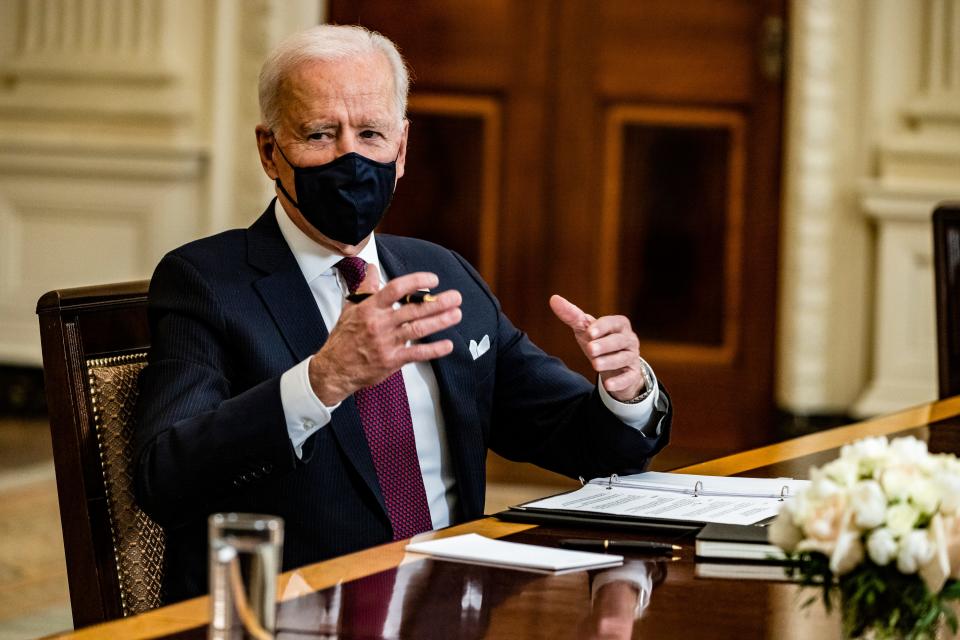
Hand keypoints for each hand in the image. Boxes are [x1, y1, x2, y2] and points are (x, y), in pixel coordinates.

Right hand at [309, 272, 461, 404]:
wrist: (334, 369)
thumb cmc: (343, 339)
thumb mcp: (351, 309)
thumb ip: (366, 288)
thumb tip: (371, 268)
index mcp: (370, 308)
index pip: (396, 288)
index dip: (416, 282)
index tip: (432, 280)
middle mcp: (379, 324)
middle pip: (413, 309)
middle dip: (437, 302)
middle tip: (455, 297)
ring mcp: (386, 343)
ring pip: (418, 329)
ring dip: (440, 321)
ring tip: (456, 314)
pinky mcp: (391, 361)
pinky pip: (416, 354)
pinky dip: (434, 350)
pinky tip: (448, 345)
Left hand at [549, 294, 645, 402]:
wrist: (615, 367)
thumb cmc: (599, 342)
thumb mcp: (585, 329)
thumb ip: (571, 315)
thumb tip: (553, 299)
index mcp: (619, 325)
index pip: (612, 323)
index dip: (602, 327)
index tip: (589, 333)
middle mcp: (629, 339)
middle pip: (619, 340)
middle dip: (605, 344)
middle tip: (590, 349)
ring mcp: (632, 357)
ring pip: (624, 358)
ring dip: (610, 361)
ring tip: (594, 365)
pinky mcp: (633, 374)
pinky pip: (628, 377)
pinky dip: (619, 381)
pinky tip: (608, 385)